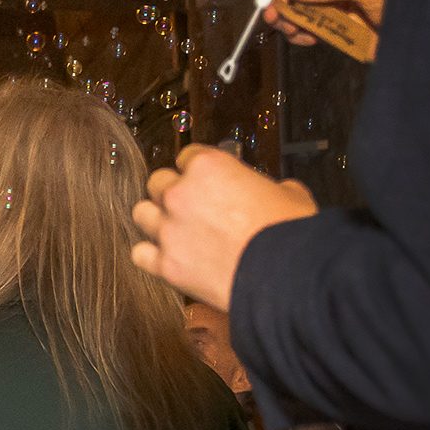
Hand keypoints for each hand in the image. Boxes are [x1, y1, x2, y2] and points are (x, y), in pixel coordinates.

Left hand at [133, 148, 317, 311]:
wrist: (284, 274)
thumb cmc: (289, 232)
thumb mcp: (290, 194)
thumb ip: (268, 187)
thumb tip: (271, 193)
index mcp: (209, 167)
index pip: (187, 156)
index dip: (197, 169)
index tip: (204, 179)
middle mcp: (181, 194)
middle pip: (158, 182)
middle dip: (172, 191)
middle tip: (189, 204)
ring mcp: (169, 230)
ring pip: (142, 214)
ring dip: (155, 218)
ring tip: (173, 228)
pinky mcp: (166, 264)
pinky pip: (140, 254)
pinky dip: (150, 254)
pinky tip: (164, 256)